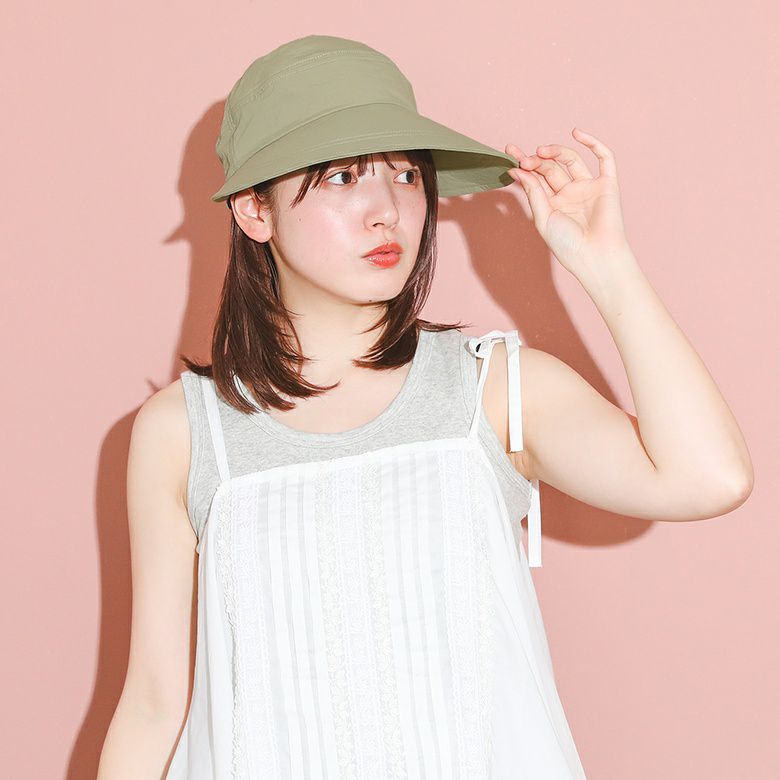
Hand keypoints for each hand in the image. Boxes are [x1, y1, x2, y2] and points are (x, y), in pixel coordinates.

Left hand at [506, 128, 631, 277]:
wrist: (594, 256)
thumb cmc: (567, 244)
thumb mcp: (543, 218)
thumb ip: (533, 193)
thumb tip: (518, 170)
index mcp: (552, 204)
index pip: (536, 179)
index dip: (523, 165)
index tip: (509, 154)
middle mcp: (569, 194)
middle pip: (550, 168)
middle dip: (536, 161)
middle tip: (525, 160)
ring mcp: (588, 187)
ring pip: (571, 160)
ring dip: (555, 152)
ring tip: (541, 151)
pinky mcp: (607, 184)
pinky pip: (604, 158)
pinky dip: (593, 143)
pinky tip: (577, 133)